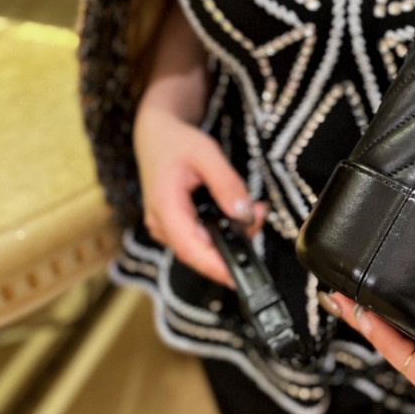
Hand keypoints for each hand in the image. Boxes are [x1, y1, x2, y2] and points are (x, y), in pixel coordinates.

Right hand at [132, 89, 263, 287]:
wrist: (155, 135)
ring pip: (202, 247)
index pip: (190, 249)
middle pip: (201, 251)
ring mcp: (167, 228)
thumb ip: (226, 184)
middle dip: (235, 243)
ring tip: (252, 211)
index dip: (215, 267)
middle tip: (258, 216)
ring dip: (230, 235)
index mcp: (165, 207)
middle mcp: (162, 225)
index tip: (239, 278)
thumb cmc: (175, 142)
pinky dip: (221, 230)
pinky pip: (200, 238)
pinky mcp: (175, 227)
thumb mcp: (205, 153)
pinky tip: (236, 213)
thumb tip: (244, 214)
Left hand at [324, 206, 414, 409]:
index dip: (393, 347)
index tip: (369, 316)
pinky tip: (365, 308)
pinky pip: (410, 350)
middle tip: (343, 300)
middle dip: (373, 335)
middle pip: (407, 367)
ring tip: (344, 300)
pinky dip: (387, 329)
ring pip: (405, 359)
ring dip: (374, 330)